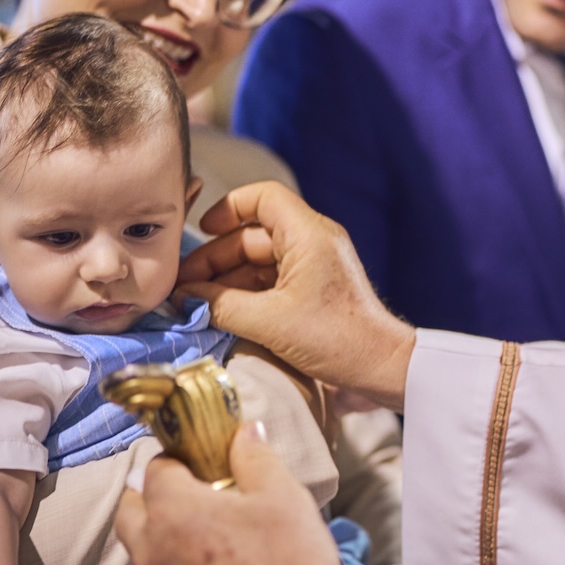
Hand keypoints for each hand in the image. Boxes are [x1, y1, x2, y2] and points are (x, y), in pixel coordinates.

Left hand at [116, 421, 349, 564]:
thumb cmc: (289, 561)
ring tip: (206, 541)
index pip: (157, 468)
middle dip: (151, 496)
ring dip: (162, 540)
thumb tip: (244, 431)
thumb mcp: (283, 496)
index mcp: (173, 511)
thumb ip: (255, 457)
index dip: (178, 459)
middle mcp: (151, 552)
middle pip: (129, 510)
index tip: (202, 461)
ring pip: (142, 555)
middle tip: (191, 495)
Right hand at [177, 182, 414, 411]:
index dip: (228, 209)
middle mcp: (312, 241)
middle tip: (183, 286)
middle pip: (252, 234)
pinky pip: (270, 281)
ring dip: (226, 280)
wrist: (381, 367)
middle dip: (215, 258)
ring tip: (195, 303)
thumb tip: (185, 298)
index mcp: (308, 234)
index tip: (202, 231)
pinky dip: (244, 293)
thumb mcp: (269, 322)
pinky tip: (220, 313)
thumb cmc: (336, 339)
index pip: (263, 197)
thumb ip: (221, 305)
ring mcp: (313, 265)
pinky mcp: (313, 289)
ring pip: (258, 260)